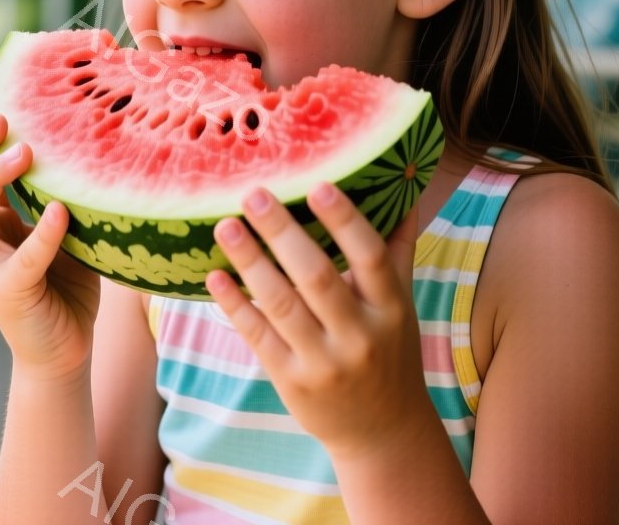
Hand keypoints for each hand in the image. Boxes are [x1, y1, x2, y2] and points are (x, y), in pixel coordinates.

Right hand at [0, 114, 100, 382]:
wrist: (64, 355)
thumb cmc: (66, 290)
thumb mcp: (65, 237)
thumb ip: (64, 202)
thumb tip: (93, 154)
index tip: (5, 111)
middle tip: (3, 121)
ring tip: (26, 153)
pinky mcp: (9, 294)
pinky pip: (22, 259)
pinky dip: (42, 234)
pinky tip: (62, 212)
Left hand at [206, 182, 437, 458]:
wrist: (382, 432)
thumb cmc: (389, 354)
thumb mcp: (403, 306)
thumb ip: (397, 251)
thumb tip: (403, 194)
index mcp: (391, 309)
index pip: (370, 257)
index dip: (345, 221)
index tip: (317, 186)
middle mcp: (360, 335)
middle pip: (318, 276)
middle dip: (282, 232)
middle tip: (253, 194)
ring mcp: (324, 362)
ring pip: (282, 304)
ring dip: (250, 262)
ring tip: (226, 226)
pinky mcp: (292, 381)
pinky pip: (259, 336)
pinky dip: (235, 305)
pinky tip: (215, 277)